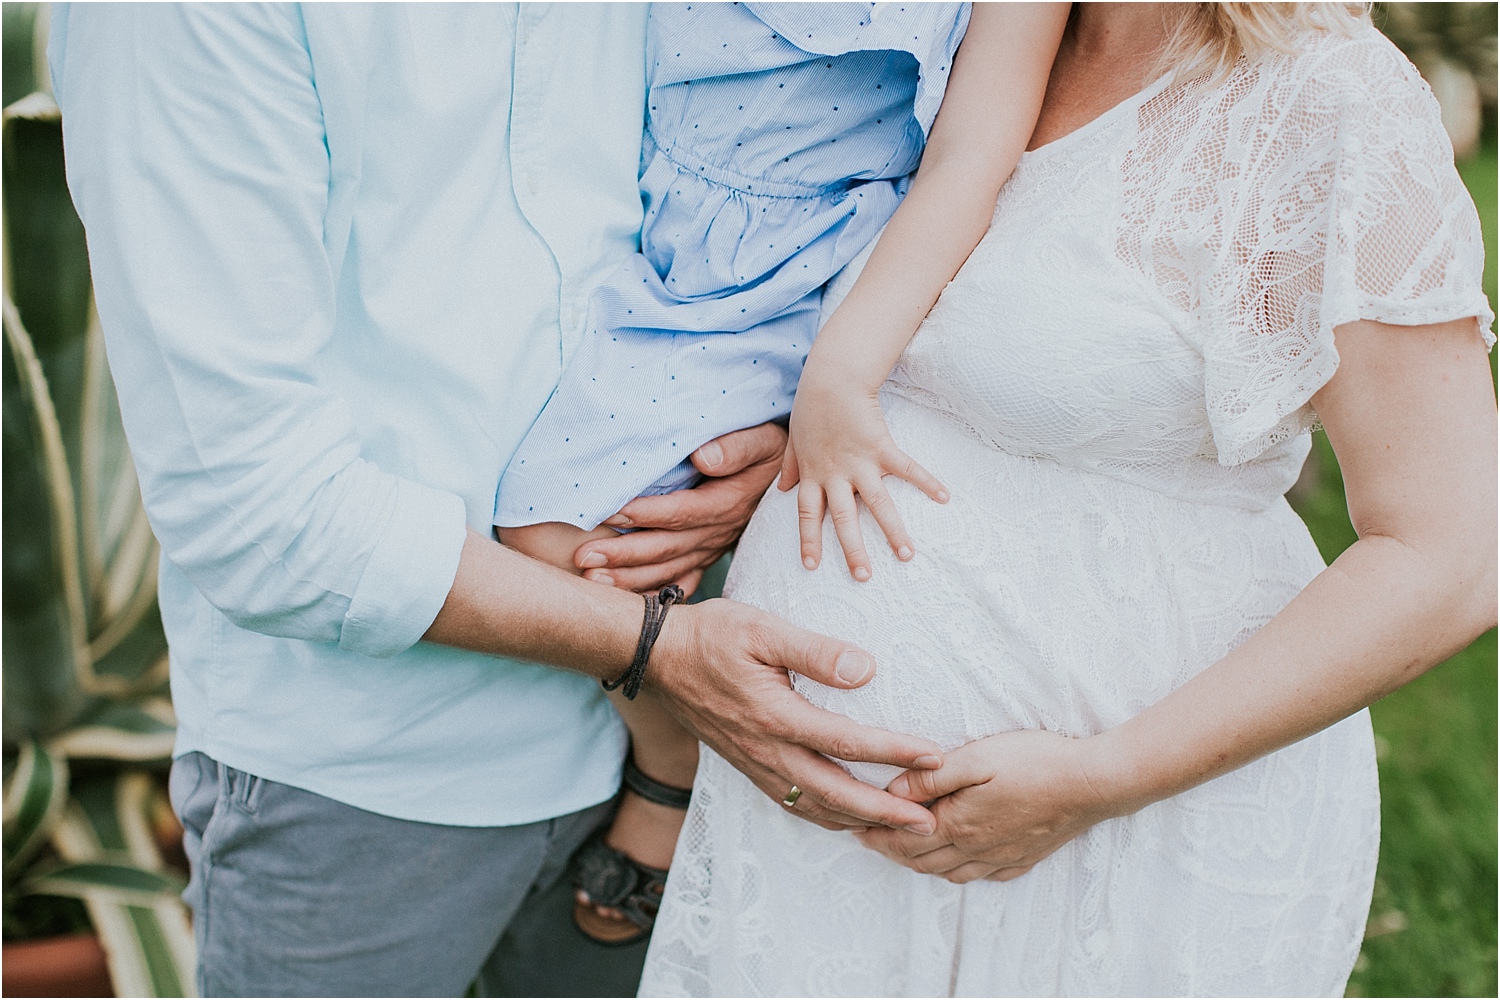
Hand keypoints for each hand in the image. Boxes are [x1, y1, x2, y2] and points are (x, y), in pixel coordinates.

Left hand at [572, 422, 786, 592]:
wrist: (795, 475)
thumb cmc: (772, 449)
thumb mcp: (764, 440)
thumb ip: (736, 448)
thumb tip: (702, 458)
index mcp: (729, 502)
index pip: (681, 512)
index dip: (645, 514)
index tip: (610, 512)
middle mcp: (720, 531)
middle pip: (667, 547)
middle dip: (624, 554)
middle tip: (585, 557)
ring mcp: (714, 547)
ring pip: (669, 568)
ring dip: (631, 577)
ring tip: (593, 580)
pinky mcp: (710, 554)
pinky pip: (682, 579)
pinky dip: (656, 592)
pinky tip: (628, 601)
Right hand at [649, 596, 944, 832]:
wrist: (655, 657)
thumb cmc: (711, 635)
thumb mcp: (763, 629)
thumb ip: (815, 650)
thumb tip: (866, 670)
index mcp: (776, 717)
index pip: (848, 743)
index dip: (895, 753)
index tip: (935, 757)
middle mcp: (767, 750)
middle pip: (837, 794)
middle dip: (886, 813)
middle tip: (929, 823)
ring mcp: (756, 764)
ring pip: (814, 807)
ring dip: (860, 822)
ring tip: (899, 830)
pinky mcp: (747, 766)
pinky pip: (792, 803)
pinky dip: (827, 816)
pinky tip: (847, 816)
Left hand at [780, 378, 946, 580]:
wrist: (830, 379)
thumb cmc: (811, 407)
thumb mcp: (793, 440)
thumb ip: (789, 466)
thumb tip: (780, 488)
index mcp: (813, 475)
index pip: (808, 515)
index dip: (809, 540)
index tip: (811, 566)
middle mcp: (836, 475)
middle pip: (843, 519)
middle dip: (853, 550)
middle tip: (863, 576)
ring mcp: (860, 463)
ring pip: (878, 505)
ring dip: (893, 531)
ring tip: (907, 555)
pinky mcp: (882, 447)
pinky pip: (907, 469)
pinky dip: (927, 482)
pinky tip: (945, 497)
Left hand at [854, 729, 1121, 882]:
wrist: (1093, 784)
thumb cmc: (1036, 762)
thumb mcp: (977, 758)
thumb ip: (931, 776)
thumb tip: (893, 790)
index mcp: (959, 825)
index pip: (904, 839)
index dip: (875, 834)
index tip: (853, 825)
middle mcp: (976, 850)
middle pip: (921, 860)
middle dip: (890, 849)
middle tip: (868, 836)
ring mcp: (1001, 859)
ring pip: (948, 872)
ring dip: (920, 861)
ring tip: (904, 845)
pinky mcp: (1023, 859)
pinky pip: (981, 876)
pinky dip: (958, 870)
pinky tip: (957, 859)